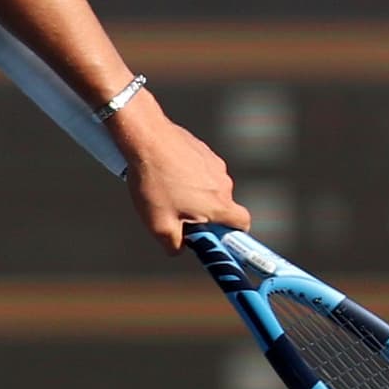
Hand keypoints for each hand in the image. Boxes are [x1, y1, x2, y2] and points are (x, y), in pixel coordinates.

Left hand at [115, 99, 244, 252]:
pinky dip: (188, 175)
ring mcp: (215, 164)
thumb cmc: (154, 182)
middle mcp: (223, 183)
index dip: (234, 234)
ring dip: (194, 193)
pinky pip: (201, 170)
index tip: (218, 237)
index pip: (243, 223)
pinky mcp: (203, 150)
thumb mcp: (159, 225)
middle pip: (222, 206)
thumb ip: (173, 244)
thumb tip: (179, 249)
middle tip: (176, 214)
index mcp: (219, 204)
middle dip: (204, 214)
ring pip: (210, 187)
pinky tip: (166, 173)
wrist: (146, 139)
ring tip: (166, 190)